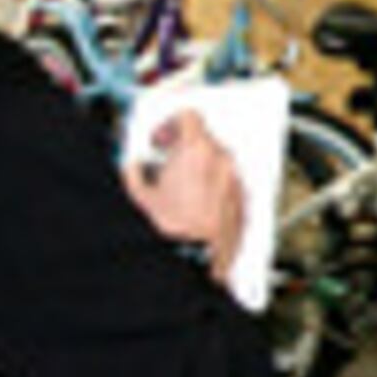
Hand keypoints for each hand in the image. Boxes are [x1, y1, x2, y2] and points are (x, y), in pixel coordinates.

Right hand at [128, 113, 246, 263]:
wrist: (193, 260)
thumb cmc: (171, 229)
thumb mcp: (139, 195)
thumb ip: (134, 170)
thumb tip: (133, 167)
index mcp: (197, 150)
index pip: (188, 116)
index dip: (169, 124)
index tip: (160, 140)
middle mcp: (221, 161)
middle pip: (203, 140)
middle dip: (184, 150)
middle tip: (166, 166)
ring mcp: (235, 180)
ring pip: (217, 163)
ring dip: (199, 170)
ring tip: (180, 191)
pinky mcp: (242, 201)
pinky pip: (227, 185)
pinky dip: (213, 189)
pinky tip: (196, 207)